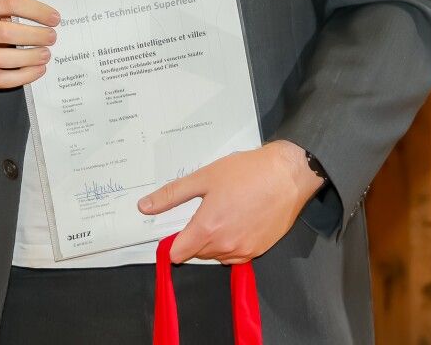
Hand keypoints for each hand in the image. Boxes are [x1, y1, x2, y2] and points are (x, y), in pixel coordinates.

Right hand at [0, 0, 59, 89]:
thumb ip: (8, 11)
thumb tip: (46, 19)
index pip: (9, 3)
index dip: (35, 10)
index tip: (54, 17)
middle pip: (6, 32)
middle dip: (34, 35)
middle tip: (52, 37)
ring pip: (2, 59)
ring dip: (29, 58)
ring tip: (46, 55)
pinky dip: (21, 77)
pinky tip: (36, 71)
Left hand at [136, 140, 324, 262]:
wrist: (287, 176)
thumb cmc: (246, 173)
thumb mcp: (204, 177)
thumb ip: (172, 195)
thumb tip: (143, 207)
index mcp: (207, 228)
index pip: (178, 253)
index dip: (173, 241)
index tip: (177, 228)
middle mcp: (224, 246)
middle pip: (196, 254)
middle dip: (194, 238)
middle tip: (204, 212)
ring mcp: (243, 251)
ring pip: (216, 256)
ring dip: (212, 242)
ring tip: (222, 215)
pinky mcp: (259, 251)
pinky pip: (235, 257)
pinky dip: (230, 246)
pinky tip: (236, 224)